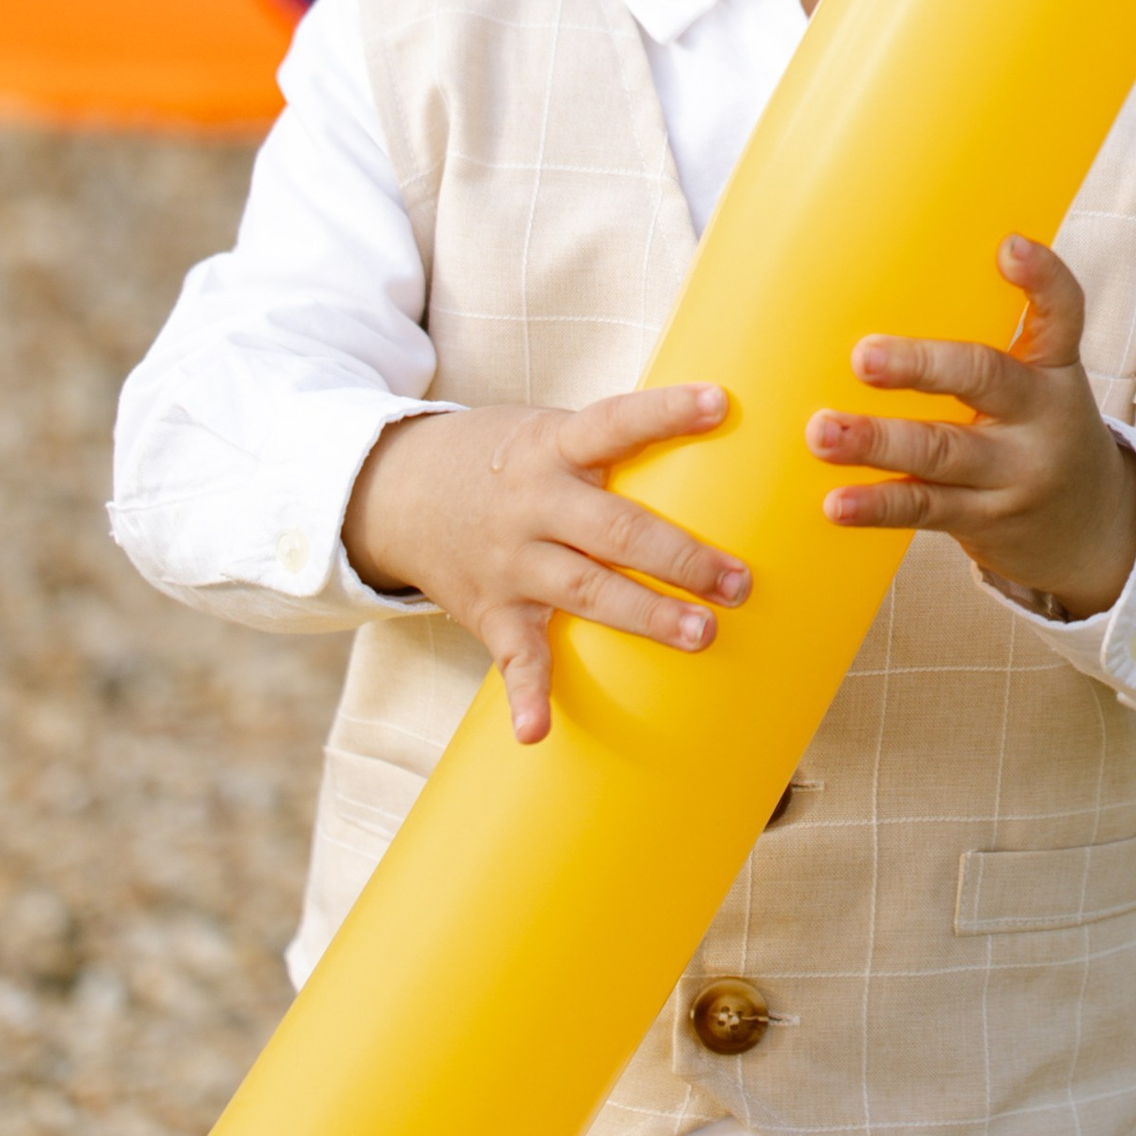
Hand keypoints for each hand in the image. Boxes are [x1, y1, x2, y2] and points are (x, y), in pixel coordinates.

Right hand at [343, 387, 747, 745]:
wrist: (398, 492)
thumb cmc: (503, 460)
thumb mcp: (547, 432)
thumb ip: (609, 447)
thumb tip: (713, 452)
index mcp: (553, 447)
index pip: (615, 421)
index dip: (667, 412)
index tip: (721, 403)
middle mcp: (534, 503)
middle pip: (613, 528)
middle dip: (678, 557)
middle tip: (738, 582)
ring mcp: (511, 561)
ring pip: (583, 590)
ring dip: (642, 615)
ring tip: (701, 633)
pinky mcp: (492, 611)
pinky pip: (512, 658)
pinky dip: (525, 697)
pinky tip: (537, 732)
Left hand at [806, 238, 1135, 618]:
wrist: (1093, 531)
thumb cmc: (1039, 431)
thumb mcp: (1038, 383)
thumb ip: (984, 344)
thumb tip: (885, 287)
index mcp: (1054, 367)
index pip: (1062, 313)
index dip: (1042, 279)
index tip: (1009, 247)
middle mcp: (1041, 416)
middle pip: (985, 379)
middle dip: (921, 367)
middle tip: (863, 357)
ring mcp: (1014, 473)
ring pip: (942, 450)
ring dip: (878, 441)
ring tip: (824, 432)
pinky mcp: (984, 519)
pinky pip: (926, 508)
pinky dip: (878, 505)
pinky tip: (836, 502)